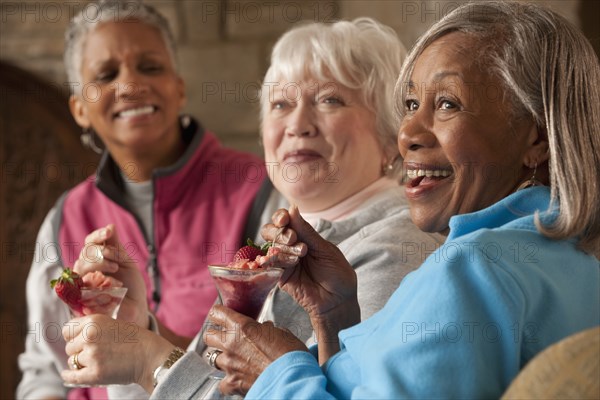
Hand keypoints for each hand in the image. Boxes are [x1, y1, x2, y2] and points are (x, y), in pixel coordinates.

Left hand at [61, 314, 173, 390]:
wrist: (151, 356)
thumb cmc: (136, 340)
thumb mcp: (114, 324)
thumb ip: (94, 327)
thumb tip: (74, 336)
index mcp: (94, 321)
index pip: (68, 329)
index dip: (73, 336)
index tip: (78, 341)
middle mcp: (89, 336)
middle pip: (69, 347)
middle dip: (78, 351)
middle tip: (94, 353)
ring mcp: (91, 355)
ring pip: (72, 362)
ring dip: (81, 364)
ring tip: (97, 362)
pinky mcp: (94, 373)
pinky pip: (72, 376)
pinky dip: (69, 376)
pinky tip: (68, 375)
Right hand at [73, 224, 147, 327]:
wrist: (136, 309)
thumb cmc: (131, 286)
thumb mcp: (126, 263)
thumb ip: (116, 246)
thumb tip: (110, 226)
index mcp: (96, 259)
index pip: (90, 242)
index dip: (97, 235)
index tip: (109, 232)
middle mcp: (85, 270)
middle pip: (85, 253)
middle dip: (101, 252)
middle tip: (116, 260)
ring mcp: (80, 284)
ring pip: (80, 266)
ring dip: (98, 265)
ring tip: (115, 270)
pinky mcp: (78, 300)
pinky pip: (79, 285)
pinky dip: (94, 282)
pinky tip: (110, 285)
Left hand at [203, 305, 307, 395]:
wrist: (292, 378)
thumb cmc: (290, 354)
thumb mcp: (282, 333)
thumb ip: (267, 329)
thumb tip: (265, 329)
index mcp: (242, 327)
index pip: (217, 313)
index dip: (218, 314)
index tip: (220, 316)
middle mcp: (231, 344)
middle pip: (209, 336)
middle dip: (216, 336)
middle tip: (225, 338)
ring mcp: (229, 364)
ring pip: (213, 358)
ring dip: (223, 358)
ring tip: (235, 360)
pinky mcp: (232, 383)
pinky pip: (222, 382)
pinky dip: (229, 381)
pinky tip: (238, 379)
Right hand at [261, 206, 358, 320]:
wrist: (339, 300)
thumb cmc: (337, 274)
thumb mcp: (324, 249)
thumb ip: (306, 232)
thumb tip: (292, 208)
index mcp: (303, 235)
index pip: (285, 220)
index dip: (280, 216)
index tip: (284, 219)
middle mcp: (290, 246)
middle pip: (271, 231)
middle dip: (279, 232)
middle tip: (293, 239)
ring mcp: (283, 261)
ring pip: (269, 247)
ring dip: (281, 248)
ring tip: (298, 257)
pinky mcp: (279, 277)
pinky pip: (269, 265)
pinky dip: (270, 261)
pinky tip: (275, 261)